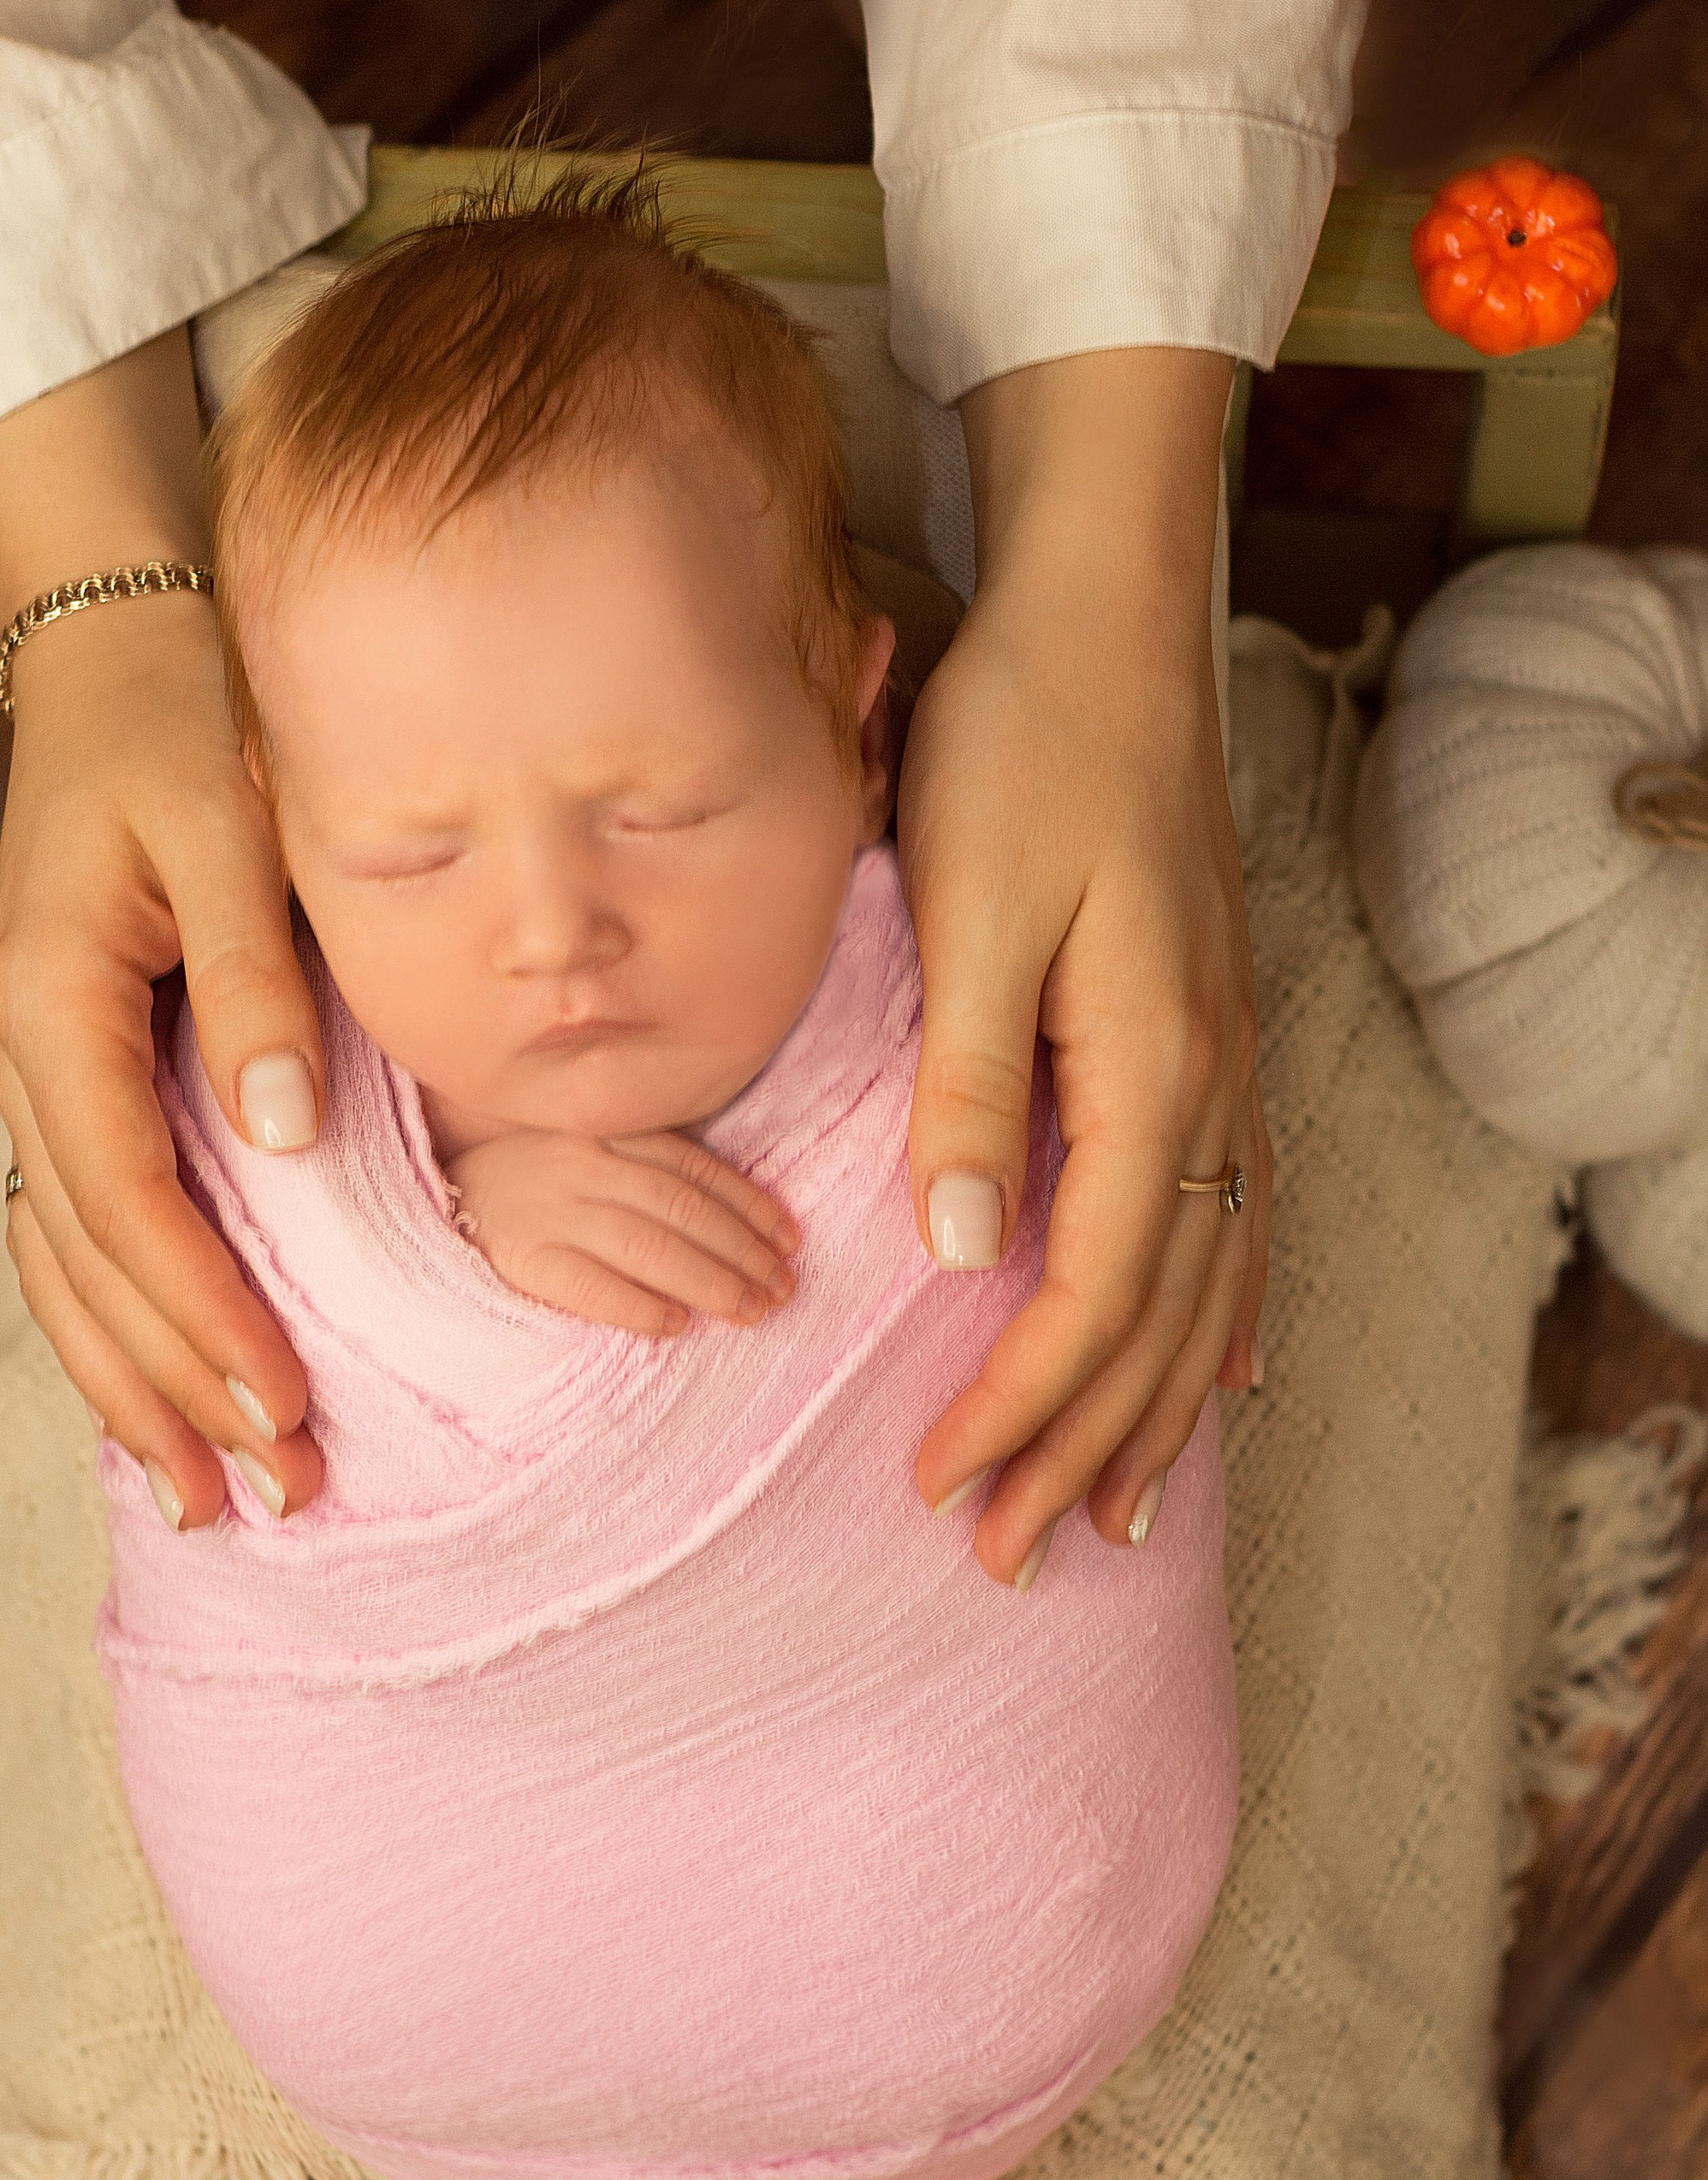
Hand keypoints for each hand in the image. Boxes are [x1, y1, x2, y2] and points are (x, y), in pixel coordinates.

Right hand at [0, 330, 329, 1533]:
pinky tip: (158, 1401)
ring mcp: (26, 1071)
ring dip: (133, 1385)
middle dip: (177, 1385)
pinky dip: (112, 1324)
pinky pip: (71, 1230)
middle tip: (271, 1493)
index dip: (204, 1309)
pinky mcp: (61, 1077)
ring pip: (63, 1268)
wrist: (118, 656)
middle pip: (87, 1263)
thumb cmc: (189, 727)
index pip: (128, 1197)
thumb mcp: (232, 832)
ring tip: (210, 1495)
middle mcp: (16, 1053)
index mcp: (49, 1000)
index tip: (283, 1395)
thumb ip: (257, 986)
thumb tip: (284, 1142)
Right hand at [443, 1128, 802, 1335]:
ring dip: (710, 1283)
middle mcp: (582, 1165)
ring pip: (650, 1247)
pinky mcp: (521, 1259)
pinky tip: (675, 1325)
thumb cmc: (522, 1183)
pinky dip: (639, 1306)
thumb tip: (732, 1218)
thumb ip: (641, 1165)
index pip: (694, 1169)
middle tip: (783, 1289)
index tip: (790, 1240)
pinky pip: (592, 1287)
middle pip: (682, 1210)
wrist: (430, 1203)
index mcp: (603, 1132)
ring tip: (750, 1312)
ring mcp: (550, 1211)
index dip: (750, 1205)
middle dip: (743, 1253)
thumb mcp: (581, 1151)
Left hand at [897, 347, 1268, 1590]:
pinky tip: (1217, 1377)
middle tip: (1003, 1553)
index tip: (939, 1484)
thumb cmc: (1022, 749)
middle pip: (1157, 1321)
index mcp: (1147, 1068)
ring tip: (1106, 1513)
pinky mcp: (1208, 1041)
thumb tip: (956, 1251)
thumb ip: (969, 1084)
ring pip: (1208, 1287)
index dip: (1018, 1403)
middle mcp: (1207, 1088)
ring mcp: (1223, 1067)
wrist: (1104, 625)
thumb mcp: (974, 907)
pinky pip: (1239, 1220)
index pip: (1090, 1292)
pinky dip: (1223, 1318)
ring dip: (1151, 1413)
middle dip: (1077, 1446)